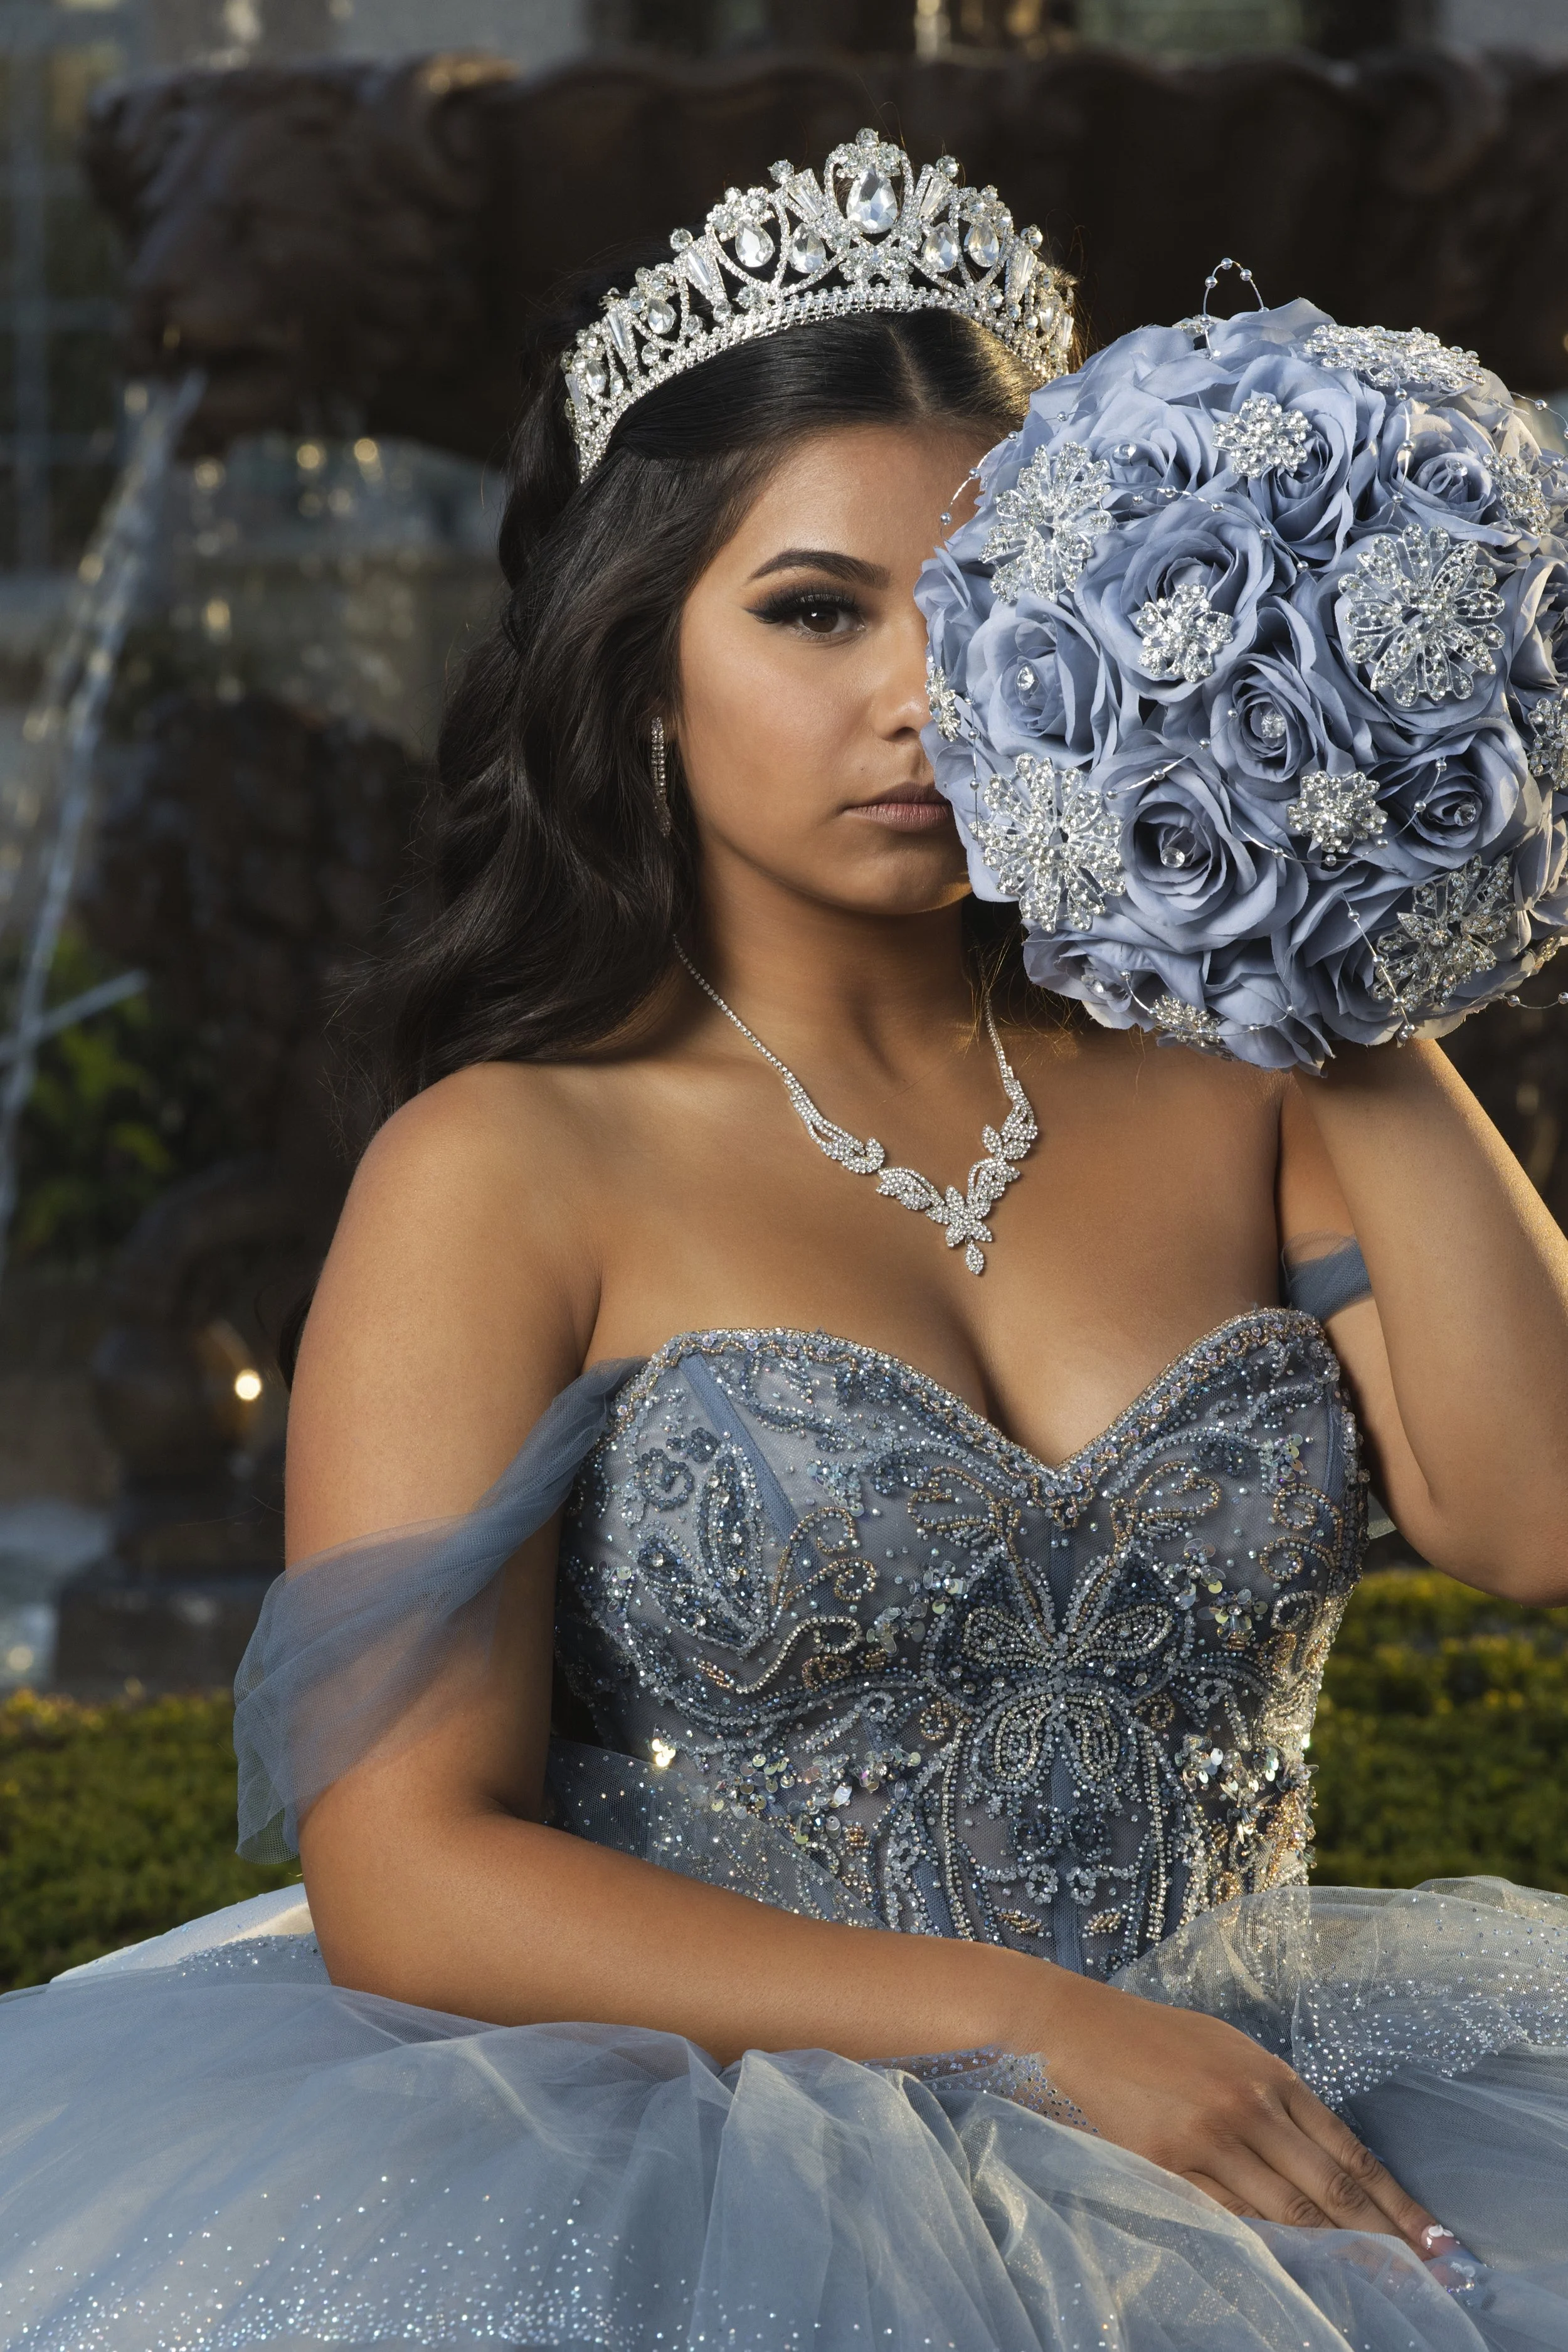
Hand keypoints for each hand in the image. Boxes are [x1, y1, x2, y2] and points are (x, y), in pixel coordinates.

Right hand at [1036, 1970, 1441, 2250]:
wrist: (1085, 2028)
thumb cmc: (1163, 2038)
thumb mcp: (1233, 2052)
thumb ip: (1279, 2101)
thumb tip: (1327, 2159)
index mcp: (1272, 2076)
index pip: (1350, 2152)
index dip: (1395, 2202)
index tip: (1433, 2239)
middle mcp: (1249, 2108)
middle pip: (1329, 2189)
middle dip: (1379, 2238)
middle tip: (1423, 2278)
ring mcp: (1209, 2140)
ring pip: (1285, 2213)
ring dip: (1331, 2251)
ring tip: (1373, 2283)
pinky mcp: (1169, 2166)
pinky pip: (1229, 2217)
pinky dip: (1266, 2246)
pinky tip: (1295, 2265)